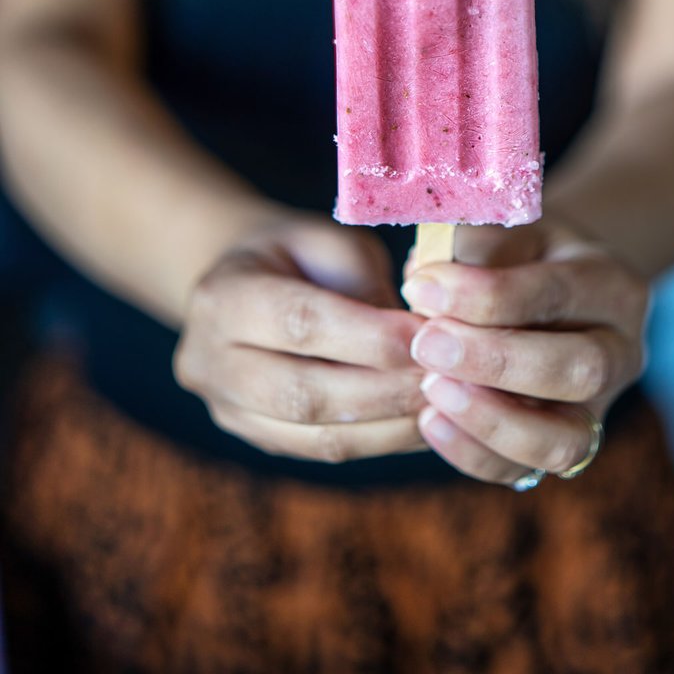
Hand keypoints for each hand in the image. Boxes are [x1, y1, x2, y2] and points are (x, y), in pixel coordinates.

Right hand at [174, 212, 427, 462]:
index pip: (300, 323)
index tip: (428, 337)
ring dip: (390, 426)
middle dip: (385, 391)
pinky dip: (378, 440)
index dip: (369, 337)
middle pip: (304, 394)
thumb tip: (419, 337)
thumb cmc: (299, 253)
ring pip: (315, 437)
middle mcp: (210, 361)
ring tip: (445, 406)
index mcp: (223, 296)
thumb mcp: (326, 239)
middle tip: (446, 379)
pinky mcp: (257, 438)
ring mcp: (227, 409)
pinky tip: (421, 424)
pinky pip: (322, 451)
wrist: (245, 281)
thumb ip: (362, 283)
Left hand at [401, 220, 650, 485]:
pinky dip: (476, 454)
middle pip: (577, 371)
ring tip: (431, 390)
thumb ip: (477, 247)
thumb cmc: (520, 251)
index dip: (484, 295)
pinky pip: (527, 471)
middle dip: (494, 361)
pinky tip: (429, 421)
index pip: (554, 294)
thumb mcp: (509, 229)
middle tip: (427, 345)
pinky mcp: (565, 446)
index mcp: (610, 284)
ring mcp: (600, 408)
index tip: (422, 286)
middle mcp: (620, 352)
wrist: (555, 283)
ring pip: (564, 440)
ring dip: (490, 420)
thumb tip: (427, 282)